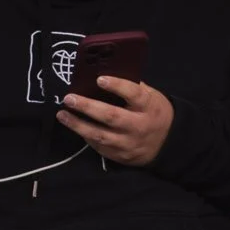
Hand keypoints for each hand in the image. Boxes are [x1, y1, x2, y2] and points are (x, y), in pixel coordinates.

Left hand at [57, 76, 173, 167]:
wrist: (168, 143)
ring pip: (100, 135)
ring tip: (62, 114)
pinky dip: (85, 135)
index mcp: (148, 106)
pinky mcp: (120, 156)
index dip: (117, 86)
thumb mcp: (151, 96)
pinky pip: (99, 146)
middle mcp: (138, 126)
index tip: (99, 79)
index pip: (134, 94)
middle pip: (111, 116)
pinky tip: (74, 126)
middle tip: (69, 98)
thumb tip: (105, 74)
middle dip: (88, 107)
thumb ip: (133, 87)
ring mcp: (128, 143)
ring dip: (78, 124)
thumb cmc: (154, 112)